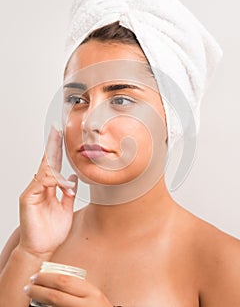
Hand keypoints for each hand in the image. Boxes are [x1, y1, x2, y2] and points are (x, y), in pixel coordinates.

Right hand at [19, 125, 77, 258]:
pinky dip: (54, 181)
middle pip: (47, 162)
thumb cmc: (52, 231)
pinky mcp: (28, 198)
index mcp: (49, 188)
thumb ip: (68, 192)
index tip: (62, 135)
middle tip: (57, 129)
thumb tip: (73, 177)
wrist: (42, 249)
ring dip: (59, 167)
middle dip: (52, 145)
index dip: (57, 149)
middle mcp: (40, 187)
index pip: (53, 164)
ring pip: (45, 171)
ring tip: (69, 173)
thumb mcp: (66, 208)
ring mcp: (33, 191)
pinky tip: (63, 184)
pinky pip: (41, 183)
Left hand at [24, 272, 112, 306]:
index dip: (46, 278)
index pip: (64, 281)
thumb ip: (78, 288)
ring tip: (30, 297)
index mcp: (91, 292)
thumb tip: (53, 279)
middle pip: (56, 295)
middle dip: (38, 290)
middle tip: (27, 287)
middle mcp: (86, 304)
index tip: (35, 276)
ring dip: (39, 302)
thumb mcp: (92, 295)